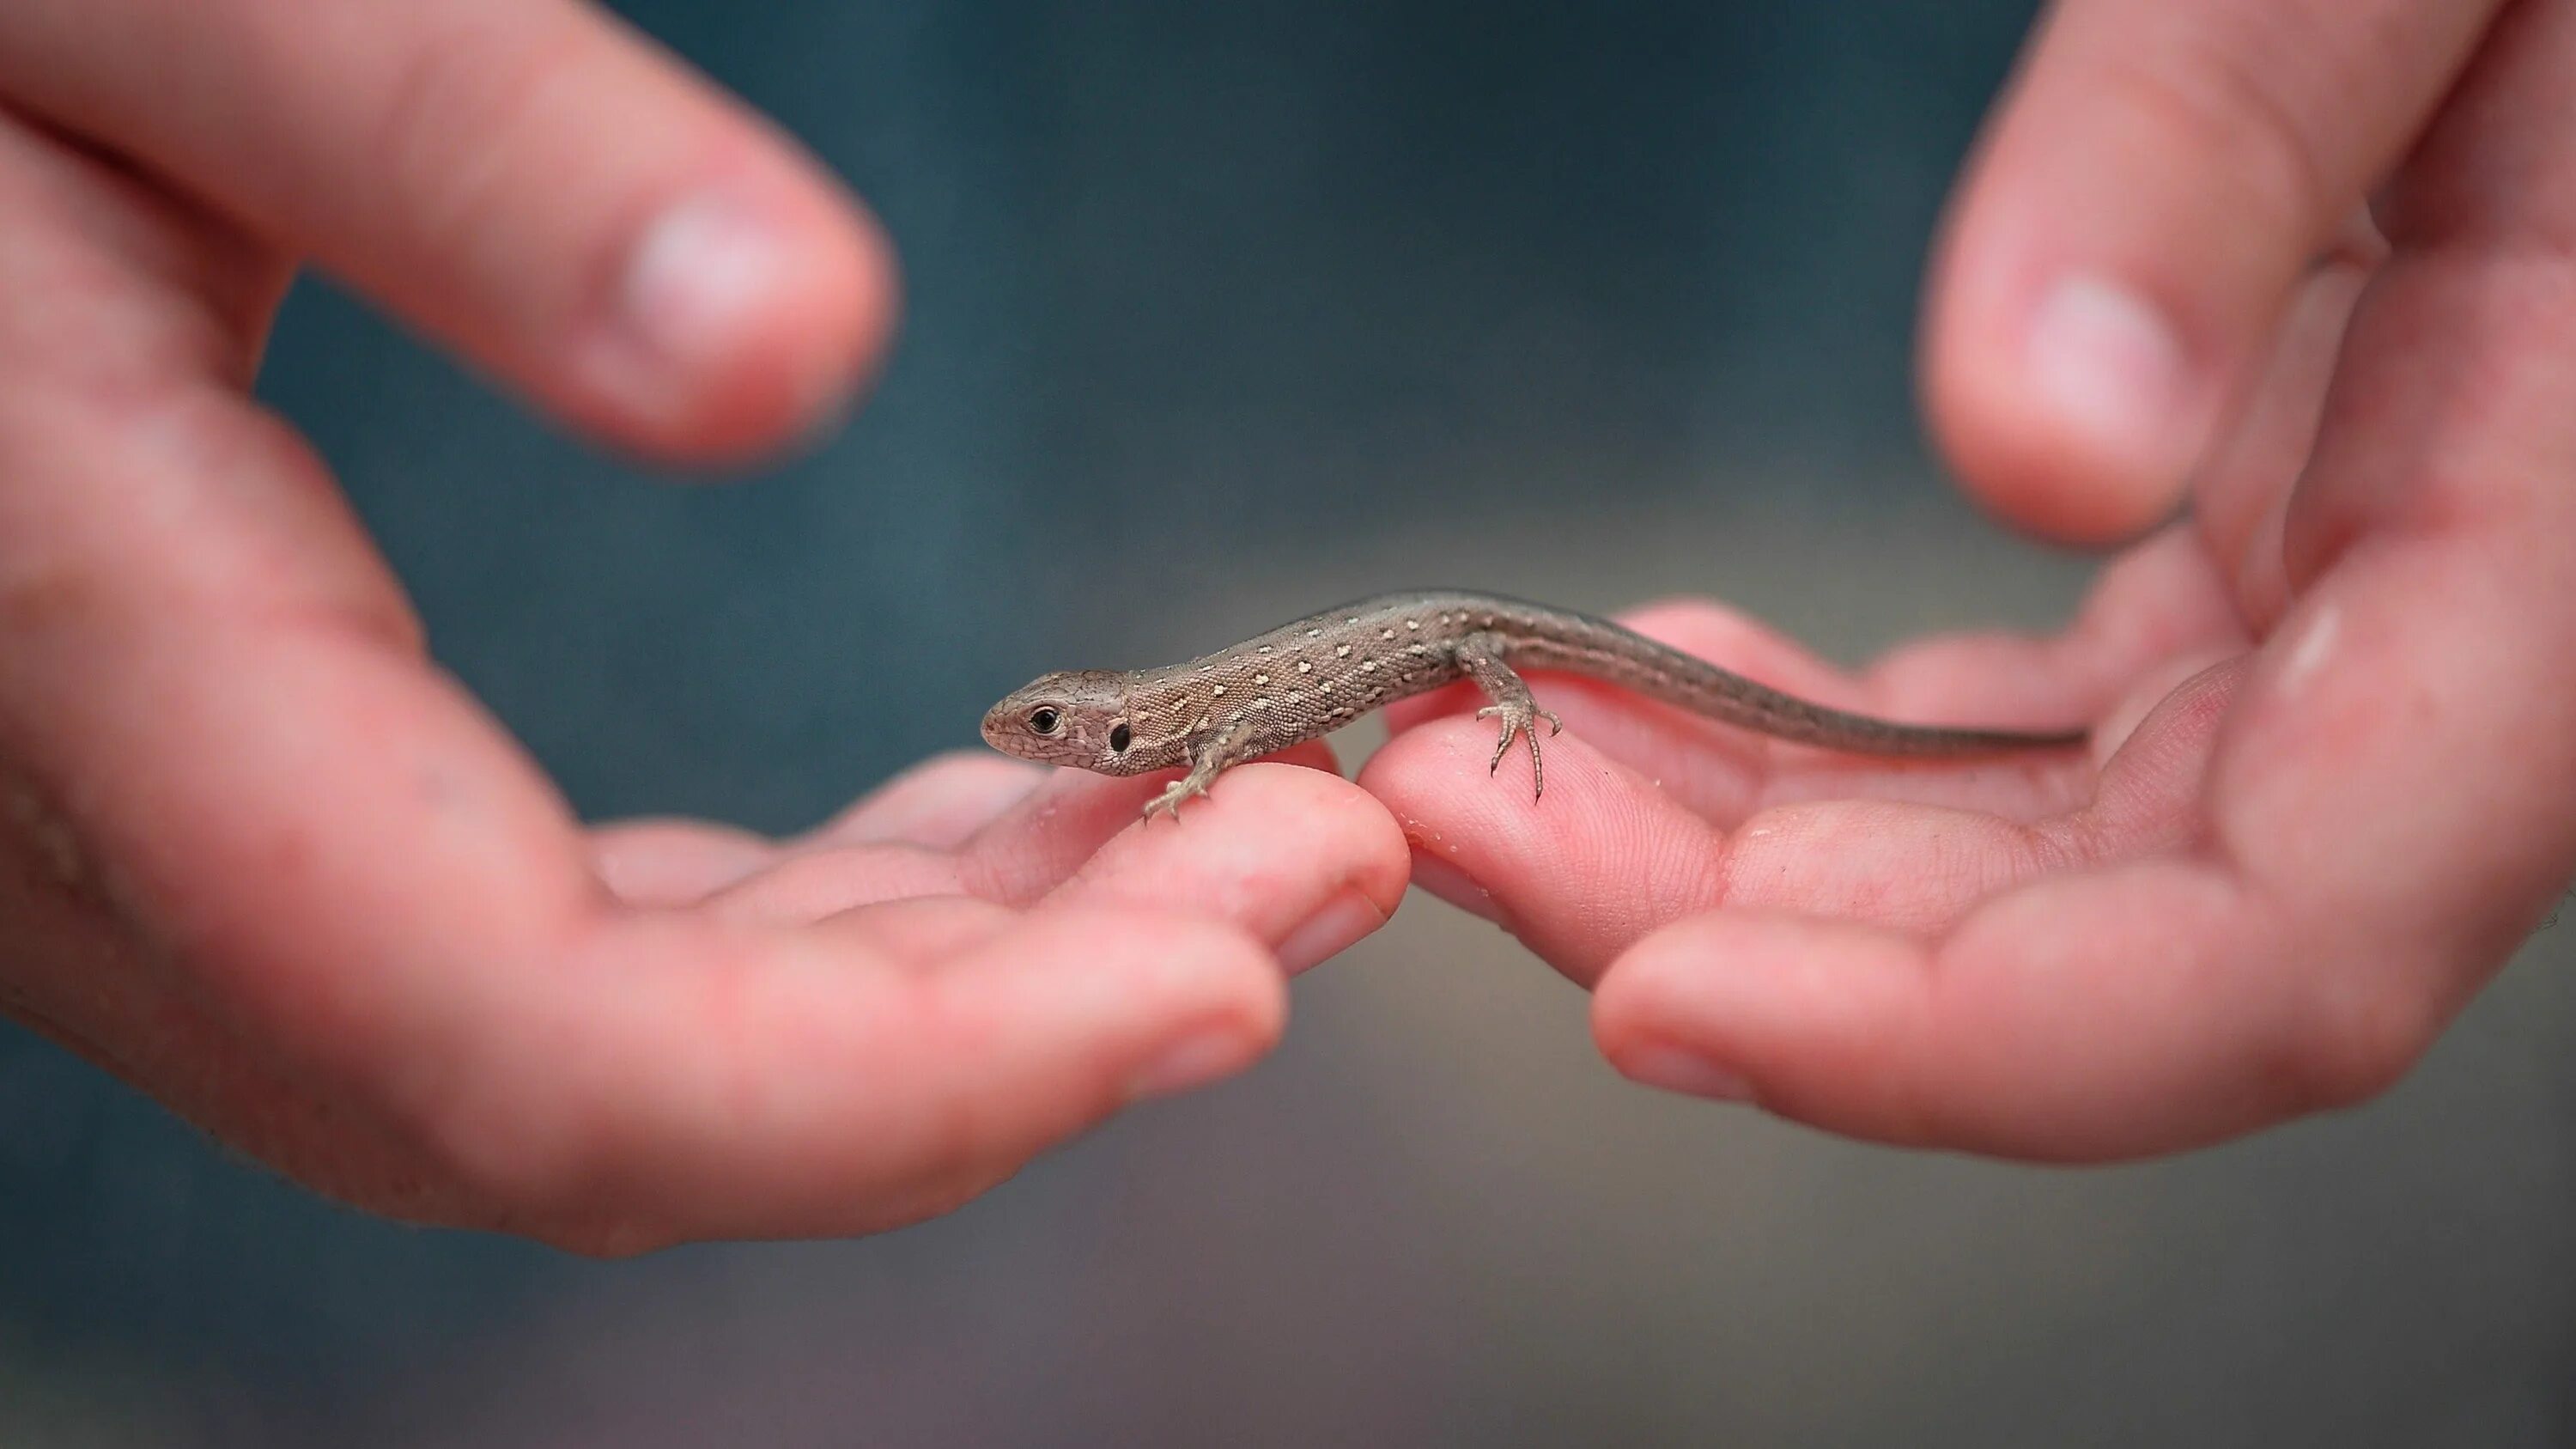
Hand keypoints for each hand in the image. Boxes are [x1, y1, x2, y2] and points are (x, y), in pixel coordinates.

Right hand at [0, 0, 1403, 1249]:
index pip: (537, 1052)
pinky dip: (815, 926)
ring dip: (945, 982)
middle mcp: (123, 839)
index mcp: (102, 662)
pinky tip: (1003, 834)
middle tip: (1316, 861)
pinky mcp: (248, 795)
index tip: (1234, 980)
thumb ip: (451, 150)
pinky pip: (558, 951)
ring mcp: (178, 846)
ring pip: (605, 1051)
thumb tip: (790, 346)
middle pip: (613, 1100)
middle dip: (1009, 1029)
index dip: (911, 1085)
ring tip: (1222, 833)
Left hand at [1363, 0, 2575, 1157]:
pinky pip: (2025, 735)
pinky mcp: (2247, 550)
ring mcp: (2342, 608)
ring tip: (1500, 741)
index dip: (1966, 1041)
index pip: (2288, 946)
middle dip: (1746, 924)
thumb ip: (2229, 137)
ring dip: (1741, 838)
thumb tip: (2034, 442)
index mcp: (2550, 539)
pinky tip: (1662, 668)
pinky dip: (1821, 739)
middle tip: (1456, 812)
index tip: (1655, 1001)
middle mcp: (2452, 638)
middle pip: (2097, 941)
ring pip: (2028, 852)